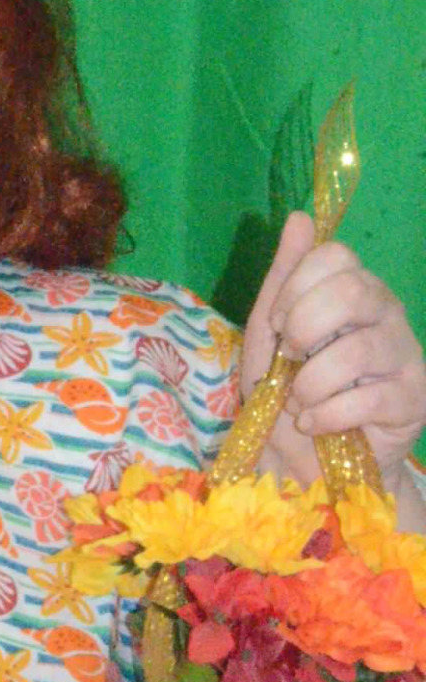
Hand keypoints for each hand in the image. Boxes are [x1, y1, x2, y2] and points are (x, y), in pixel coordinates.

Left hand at [242, 210, 425, 494]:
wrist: (309, 463)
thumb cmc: (291, 394)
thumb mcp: (270, 336)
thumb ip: (283, 279)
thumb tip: (299, 218)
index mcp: (354, 290)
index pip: (335, 256)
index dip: (296, 287)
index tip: (278, 324)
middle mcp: (387, 313)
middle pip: (352, 290)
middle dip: (304, 328)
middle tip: (290, 359)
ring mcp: (406, 355)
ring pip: (357, 350)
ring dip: (310, 383)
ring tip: (299, 404)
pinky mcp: (414, 399)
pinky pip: (368, 397)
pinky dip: (326, 415)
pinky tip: (315, 425)